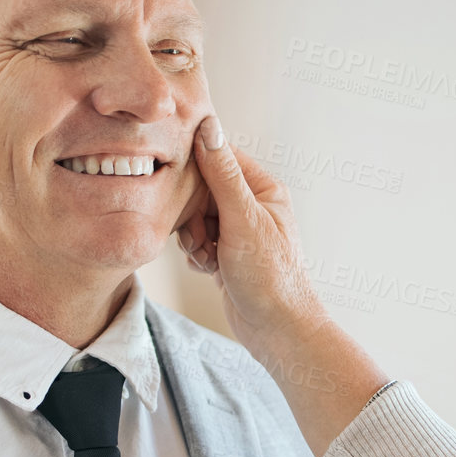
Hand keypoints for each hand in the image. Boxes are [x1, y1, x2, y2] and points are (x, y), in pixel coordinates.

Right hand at [176, 115, 327, 354]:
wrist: (276, 330)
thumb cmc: (269, 276)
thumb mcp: (243, 220)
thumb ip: (222, 173)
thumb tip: (208, 126)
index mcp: (263, 189)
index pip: (219, 158)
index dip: (195, 172)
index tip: (179, 188)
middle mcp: (252, 206)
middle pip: (201, 190)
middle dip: (192, 215)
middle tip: (199, 238)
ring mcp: (239, 231)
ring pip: (195, 218)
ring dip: (192, 238)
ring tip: (208, 257)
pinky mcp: (227, 254)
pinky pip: (197, 241)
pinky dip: (197, 255)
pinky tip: (209, 269)